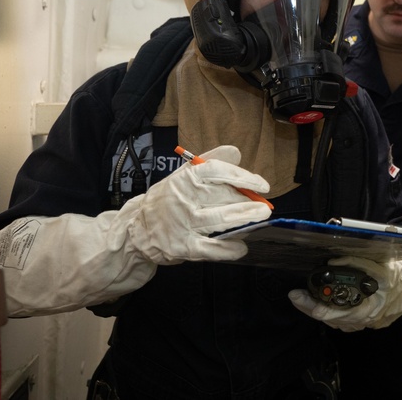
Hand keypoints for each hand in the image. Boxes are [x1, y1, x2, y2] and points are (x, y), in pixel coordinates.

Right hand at [128, 144, 270, 263]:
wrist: (137, 228)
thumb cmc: (168, 199)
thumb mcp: (183, 175)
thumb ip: (210, 161)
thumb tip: (236, 152)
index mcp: (184, 178)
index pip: (216, 171)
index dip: (242, 176)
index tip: (262, 185)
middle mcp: (183, 199)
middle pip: (222, 196)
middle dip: (247, 201)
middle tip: (264, 206)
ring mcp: (183, 224)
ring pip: (219, 220)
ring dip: (244, 219)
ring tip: (260, 217)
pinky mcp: (183, 247)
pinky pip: (211, 248)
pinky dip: (229, 248)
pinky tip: (241, 246)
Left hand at [289, 256, 401, 331]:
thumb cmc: (397, 275)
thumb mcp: (380, 264)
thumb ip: (357, 262)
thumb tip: (333, 263)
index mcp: (370, 307)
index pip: (338, 314)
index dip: (319, 307)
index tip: (304, 300)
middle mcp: (365, 320)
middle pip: (331, 318)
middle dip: (310, 307)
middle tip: (295, 296)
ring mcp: (364, 323)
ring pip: (335, 321)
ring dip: (318, 310)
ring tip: (302, 298)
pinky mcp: (363, 322)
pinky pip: (342, 321)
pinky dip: (330, 312)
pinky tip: (320, 304)